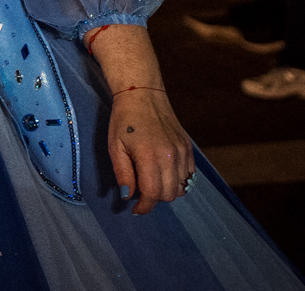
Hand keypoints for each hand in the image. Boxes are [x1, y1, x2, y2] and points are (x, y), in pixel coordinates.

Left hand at [108, 88, 195, 214]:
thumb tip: (127, 197)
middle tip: (140, 191)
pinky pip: (189, 176)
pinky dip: (178, 180)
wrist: (142, 94)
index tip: (135, 210)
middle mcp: (171, 156)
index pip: (152, 194)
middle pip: (168, 195)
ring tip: (151, 179)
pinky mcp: (189, 149)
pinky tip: (163, 172)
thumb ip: (123, 174)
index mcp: (150, 156)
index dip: (143, 206)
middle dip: (153, 199)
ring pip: (181, 188)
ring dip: (166, 190)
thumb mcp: (115, 147)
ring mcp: (182, 153)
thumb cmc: (124, 120)